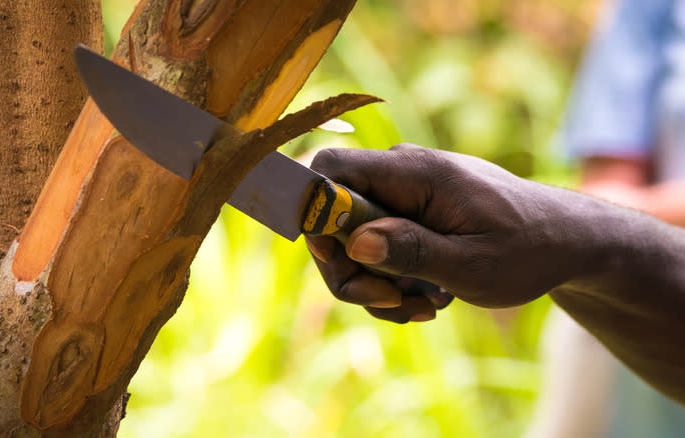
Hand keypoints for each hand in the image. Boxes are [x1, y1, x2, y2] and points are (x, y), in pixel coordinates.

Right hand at [306, 144, 590, 322]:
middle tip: (391, 303)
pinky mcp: (407, 215)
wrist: (564, 242)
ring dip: (374, 284)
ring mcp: (402, 194)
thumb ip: (414, 251)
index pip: (330, 168)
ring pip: (351, 240)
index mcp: (414, 172)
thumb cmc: (529, 249)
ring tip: (423, 306)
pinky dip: (389, 281)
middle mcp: (400, 175)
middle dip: (350, 269)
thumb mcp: (474, 264)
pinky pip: (375, 247)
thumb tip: (354, 242)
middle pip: (331, 216)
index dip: (314, 212)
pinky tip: (424, 299)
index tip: (341, 260)